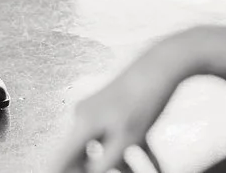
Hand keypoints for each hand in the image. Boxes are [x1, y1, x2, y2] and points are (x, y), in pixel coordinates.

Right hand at [52, 41, 191, 172]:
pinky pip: (122, 138)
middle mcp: (85, 117)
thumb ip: (104, 163)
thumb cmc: (143, 98)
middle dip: (98, 172)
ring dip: (124, 168)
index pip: (61, 160)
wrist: (163, 64)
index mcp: (82, 125)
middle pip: (84, 158)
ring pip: (107, 149)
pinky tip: (157, 169)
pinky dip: (136, 153)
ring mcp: (100, 113)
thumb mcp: (125, 139)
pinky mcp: (115, 111)